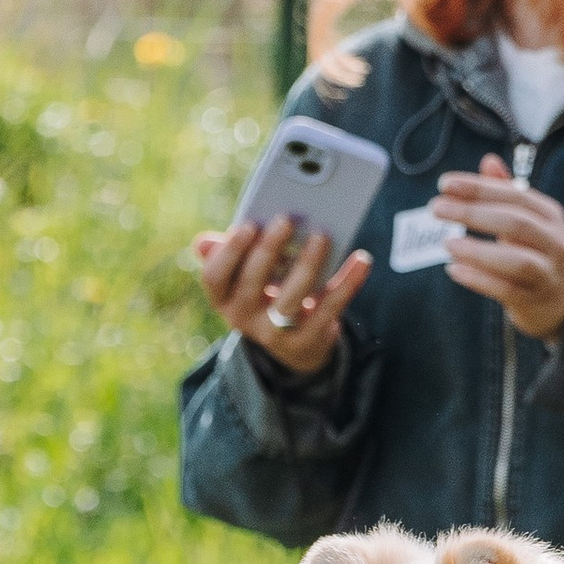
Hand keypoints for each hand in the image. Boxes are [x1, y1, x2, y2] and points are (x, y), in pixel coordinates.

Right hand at [192, 215, 369, 375]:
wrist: (296, 344)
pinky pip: (330, 309)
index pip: (215, 278)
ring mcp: (275, 334)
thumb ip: (228, 254)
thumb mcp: (245, 277)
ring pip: (290, 300)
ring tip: (321, 236)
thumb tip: (202, 243)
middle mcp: (243, 318)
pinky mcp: (309, 340)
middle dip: (268, 251)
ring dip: (306, 265)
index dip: (229, 253)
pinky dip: (348, 282)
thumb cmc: (268, 292)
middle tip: (286, 219)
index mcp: (224, 298)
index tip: (248, 225)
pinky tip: (361, 260)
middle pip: (252, 285)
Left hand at [433, 154, 563, 337]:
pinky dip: (479, 279)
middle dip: (473, 213)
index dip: (478, 187)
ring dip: (478, 251)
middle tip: (436, 208)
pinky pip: (506, 290)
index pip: (514, 194)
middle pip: (515, 222)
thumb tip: (488, 160)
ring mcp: (548, 273)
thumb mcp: (528, 219)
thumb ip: (507, 192)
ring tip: (447, 243)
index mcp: (550, 215)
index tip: (444, 184)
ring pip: (516, 260)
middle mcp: (554, 241)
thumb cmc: (537, 251)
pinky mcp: (534, 300)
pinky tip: (453, 270)